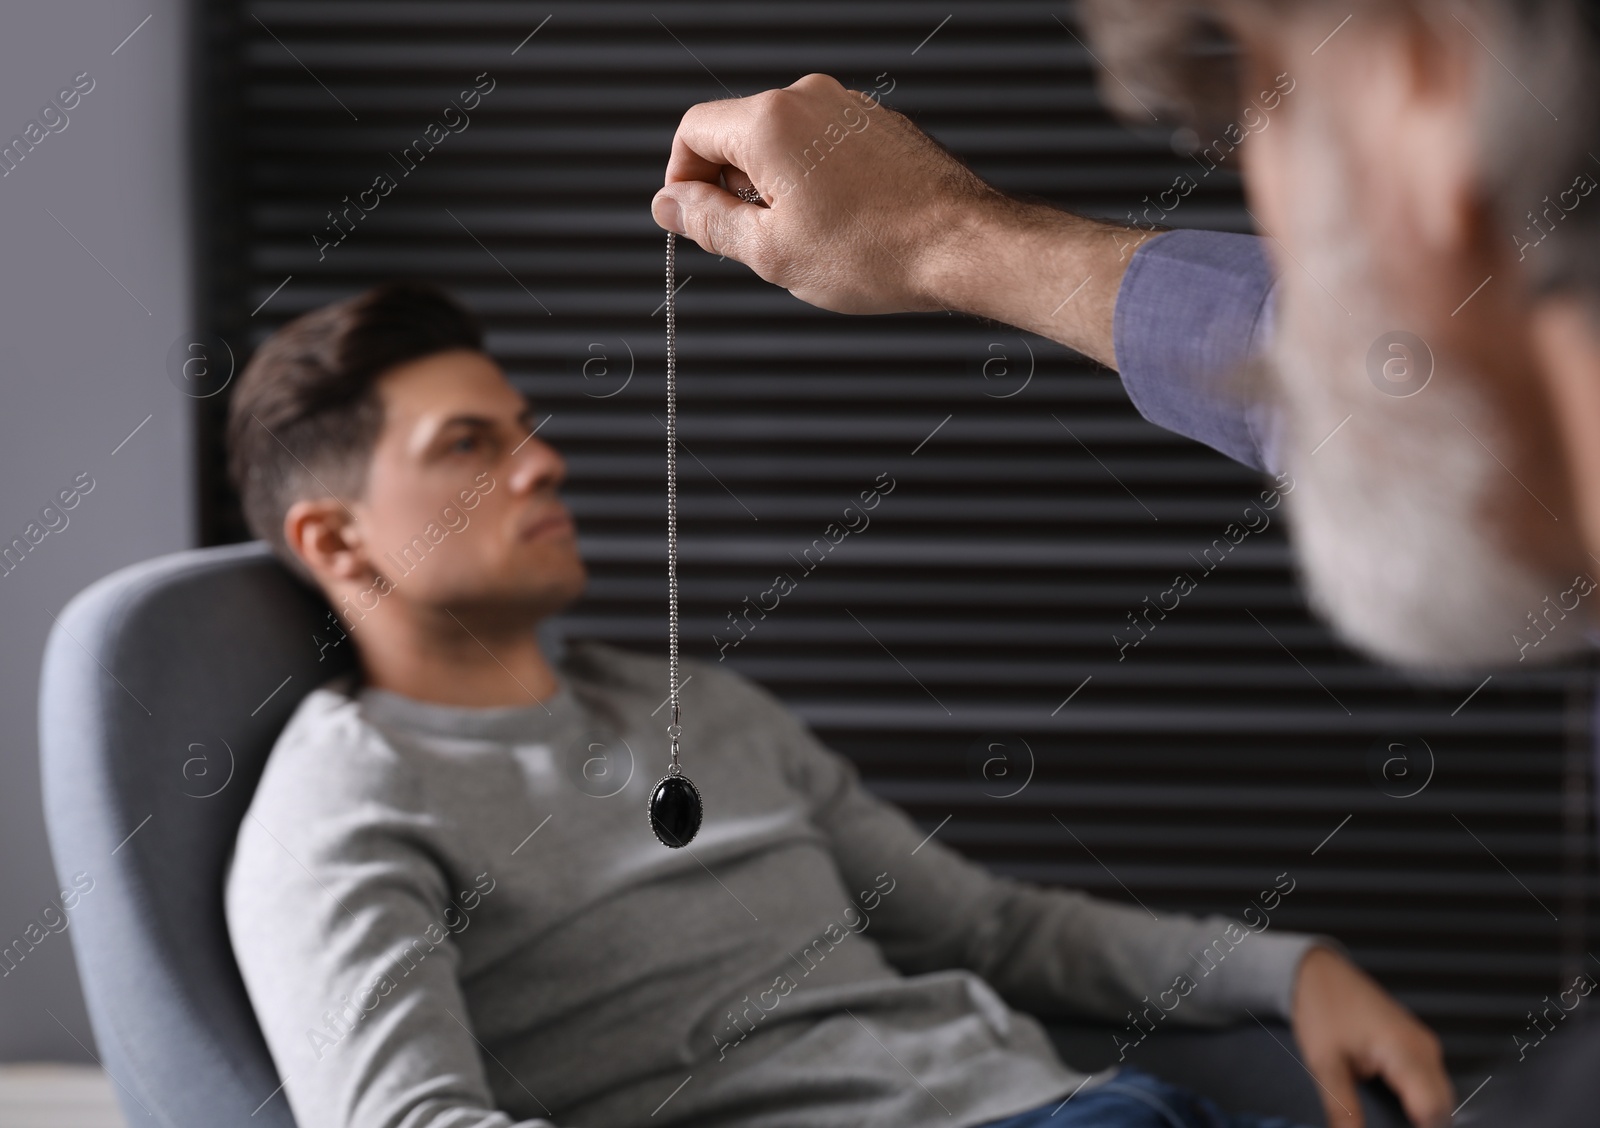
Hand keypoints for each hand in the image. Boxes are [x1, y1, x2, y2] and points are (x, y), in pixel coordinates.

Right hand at [653, 72, 995, 314]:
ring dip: (775, 189)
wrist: (961, 245)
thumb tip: (669, 206)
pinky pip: (823, 147)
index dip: (681, 180)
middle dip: (731, 188)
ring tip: (806, 238)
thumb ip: (708, 222)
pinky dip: (814, 182)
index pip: (692, 131)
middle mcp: (809, 99)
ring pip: (782, 143)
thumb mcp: (770, 252)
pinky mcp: (877, 126)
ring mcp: (847, 108)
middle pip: (737, 134)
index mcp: (771, 121)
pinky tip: (840, 225)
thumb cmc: (876, 251)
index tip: (692, 218)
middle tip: (754, 242)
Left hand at [1290, 945, 1453, 1127]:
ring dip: (1425, 1117)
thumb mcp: (1325, 1064)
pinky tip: (1401, 1113)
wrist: (1319, 972)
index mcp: (1405, 1051)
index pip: (1434, 1111)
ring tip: (1396, 1124)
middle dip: (1426, 1126)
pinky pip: (1431, 1084)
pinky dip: (1421, 1103)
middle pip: (1443, 1108)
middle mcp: (1424, 1049)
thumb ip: (1343, 1108)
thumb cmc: (1322, 1009)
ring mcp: (1425, 1046)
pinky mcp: (1418, 1046)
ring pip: (1441, 1098)